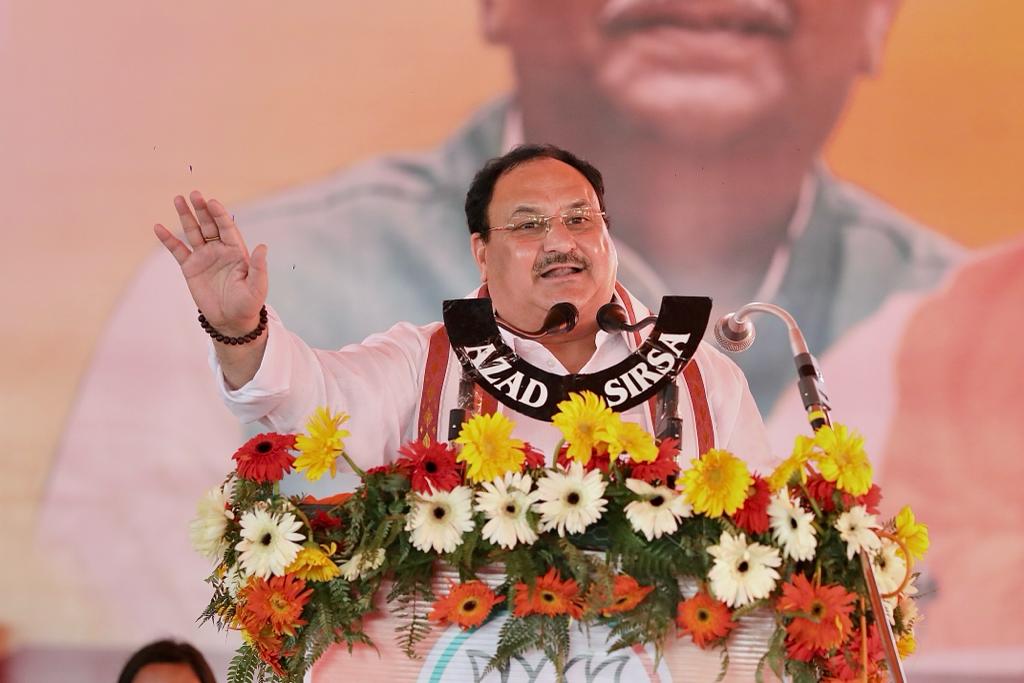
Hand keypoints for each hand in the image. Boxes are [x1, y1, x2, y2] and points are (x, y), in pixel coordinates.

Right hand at [154, 191, 267, 334]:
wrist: (231, 320)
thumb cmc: (248, 303)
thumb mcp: (257, 286)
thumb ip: (258, 267)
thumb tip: (262, 247)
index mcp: (236, 251)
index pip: (227, 227)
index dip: (219, 215)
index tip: (212, 202)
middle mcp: (219, 249)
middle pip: (209, 225)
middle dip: (202, 210)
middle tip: (194, 194)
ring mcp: (204, 257)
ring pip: (193, 232)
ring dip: (186, 216)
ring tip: (178, 199)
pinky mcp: (190, 267)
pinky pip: (177, 250)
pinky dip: (168, 239)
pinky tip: (159, 227)